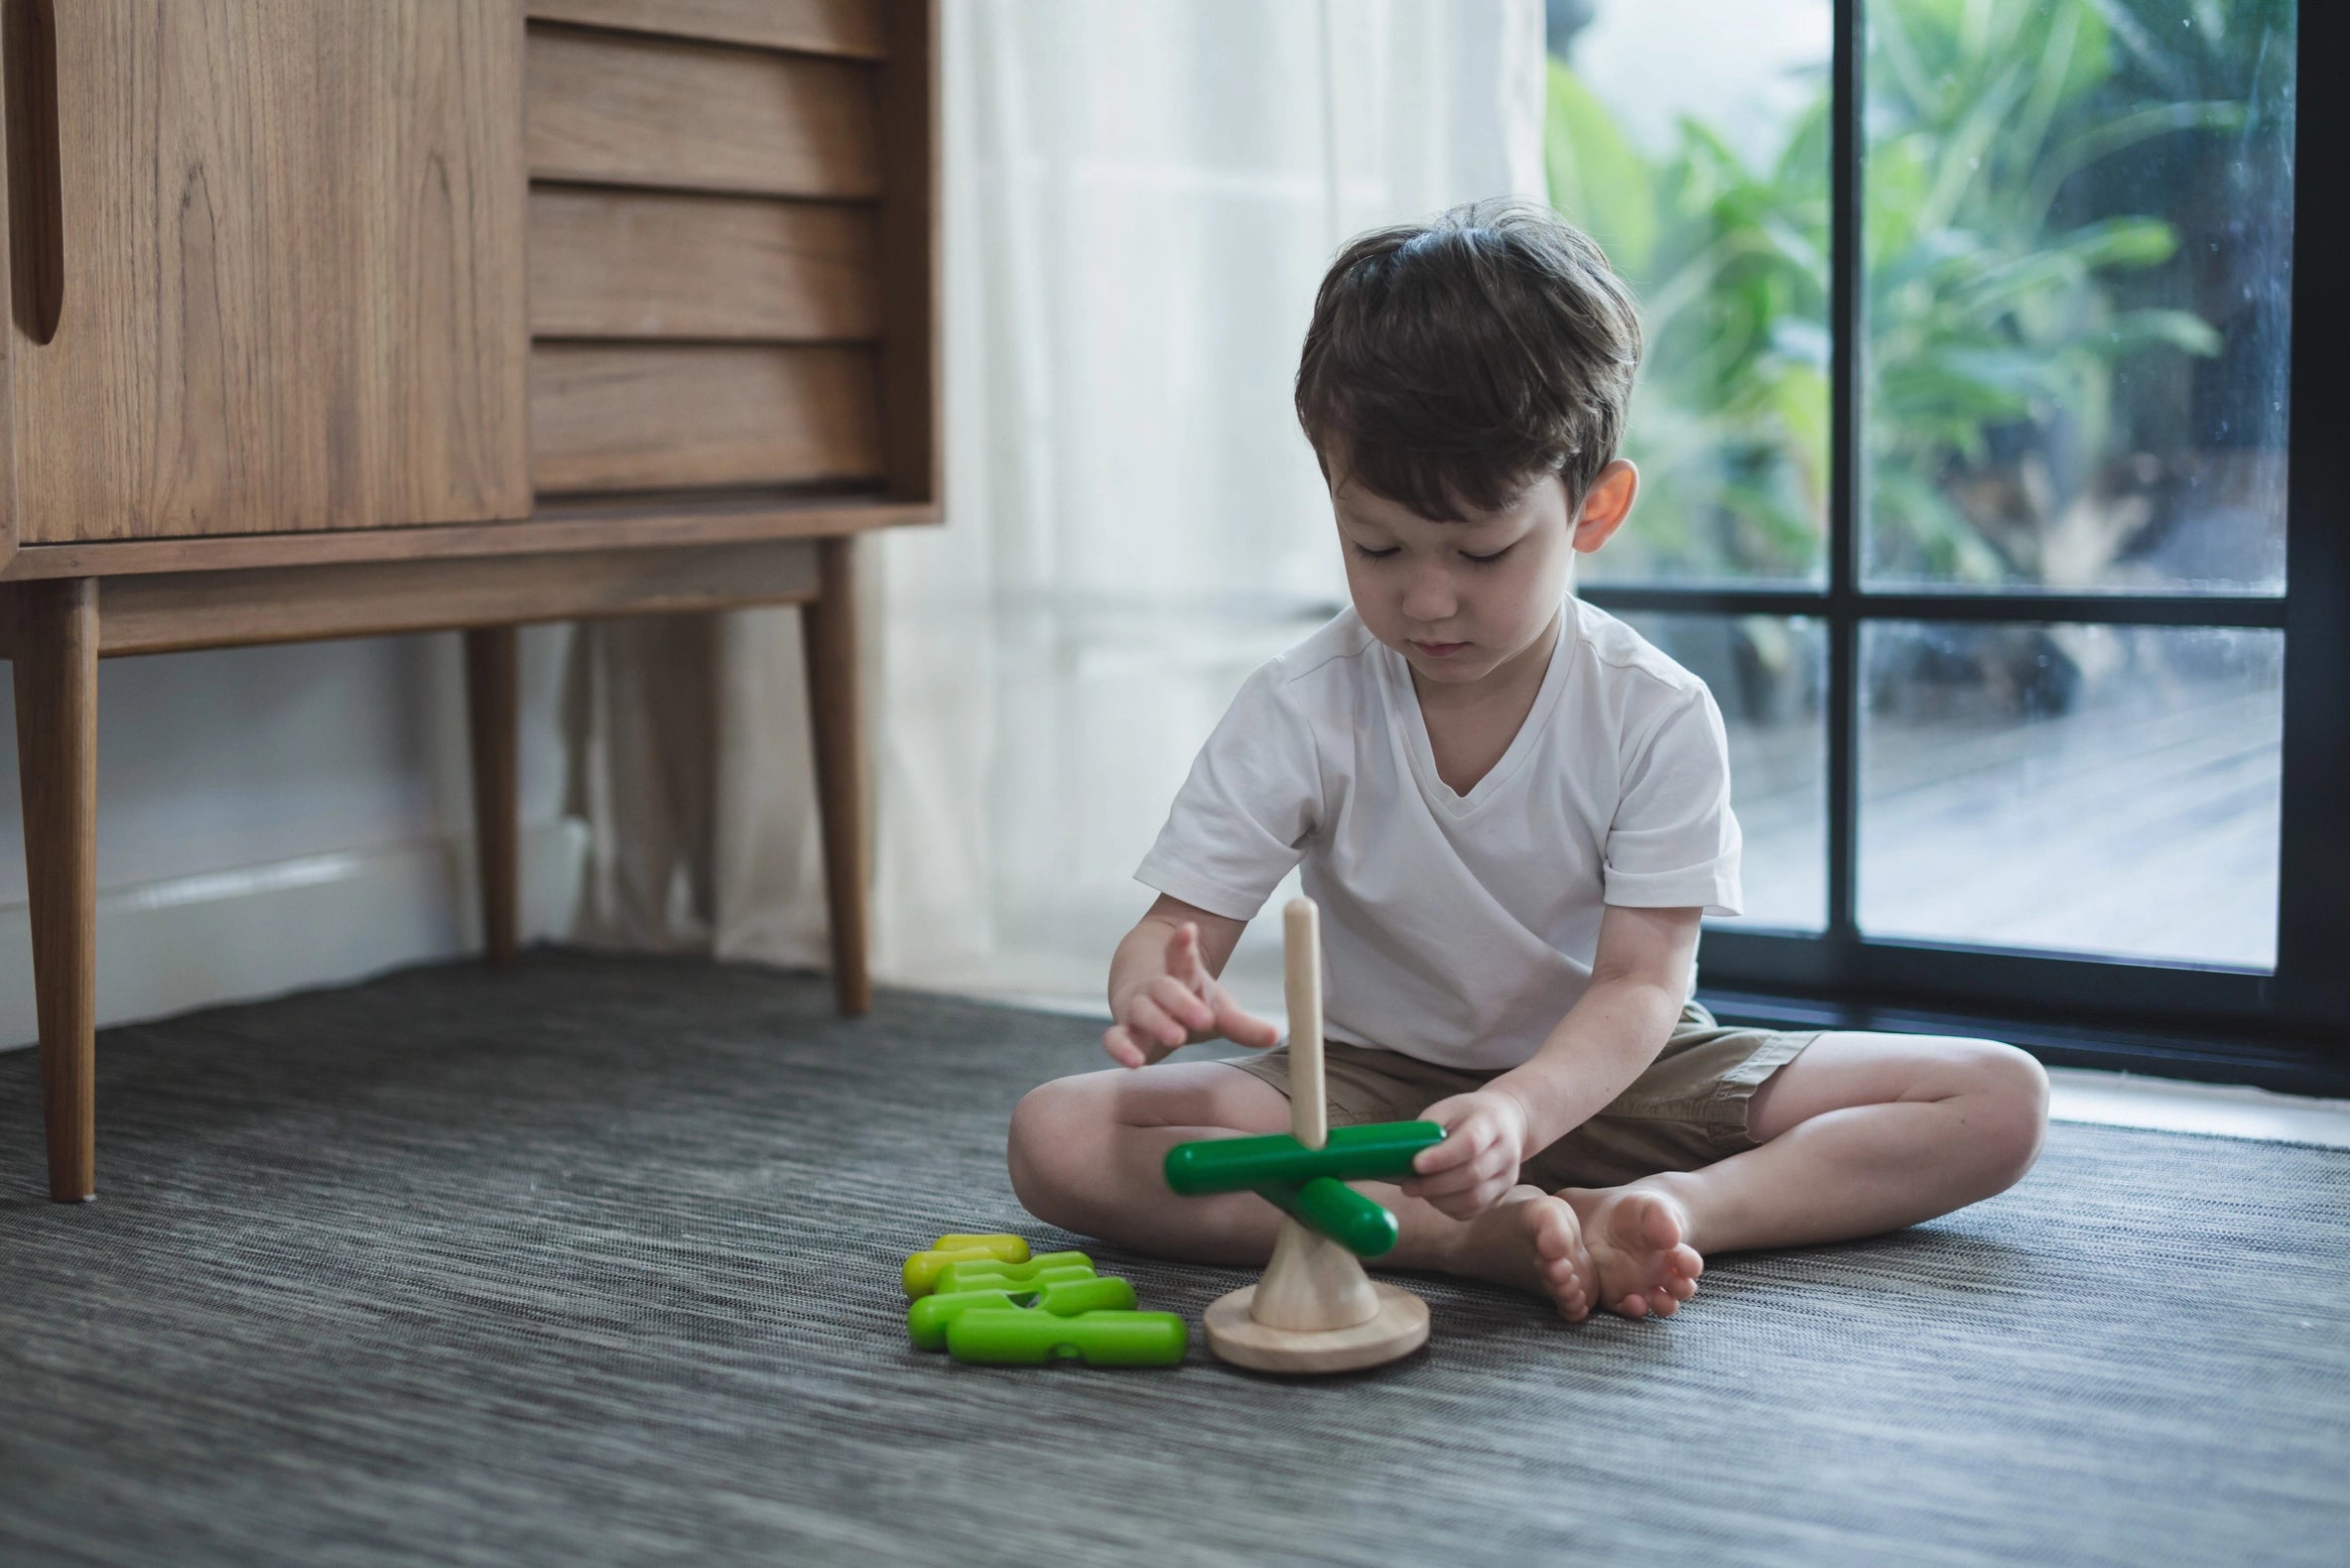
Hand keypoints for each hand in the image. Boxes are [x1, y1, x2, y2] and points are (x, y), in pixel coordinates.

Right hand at [1102, 921, 1282, 1068]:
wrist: (1145, 1000)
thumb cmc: (1187, 1006)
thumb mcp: (1217, 1011)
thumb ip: (1243, 1025)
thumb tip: (1277, 1036)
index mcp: (1181, 975)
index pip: (1181, 956)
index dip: (1182, 944)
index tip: (1188, 929)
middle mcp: (1156, 989)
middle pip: (1165, 989)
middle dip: (1183, 1003)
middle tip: (1205, 1018)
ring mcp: (1136, 1009)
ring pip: (1141, 1011)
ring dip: (1158, 1023)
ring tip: (1177, 1037)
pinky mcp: (1123, 1033)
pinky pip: (1114, 1039)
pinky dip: (1121, 1049)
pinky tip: (1134, 1062)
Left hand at [1401, 1088, 1531, 1218]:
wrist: (1506, 1122)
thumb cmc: (1467, 1115)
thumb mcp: (1447, 1109)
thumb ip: (1427, 1130)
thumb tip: (1399, 1156)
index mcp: (1491, 1123)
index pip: (1470, 1144)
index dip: (1442, 1158)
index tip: (1416, 1164)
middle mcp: (1505, 1151)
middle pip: (1472, 1175)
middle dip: (1434, 1184)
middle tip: (1407, 1185)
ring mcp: (1507, 1176)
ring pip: (1474, 1199)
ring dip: (1439, 1200)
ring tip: (1417, 1191)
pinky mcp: (1502, 1195)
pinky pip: (1473, 1211)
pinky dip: (1449, 1208)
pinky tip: (1434, 1197)